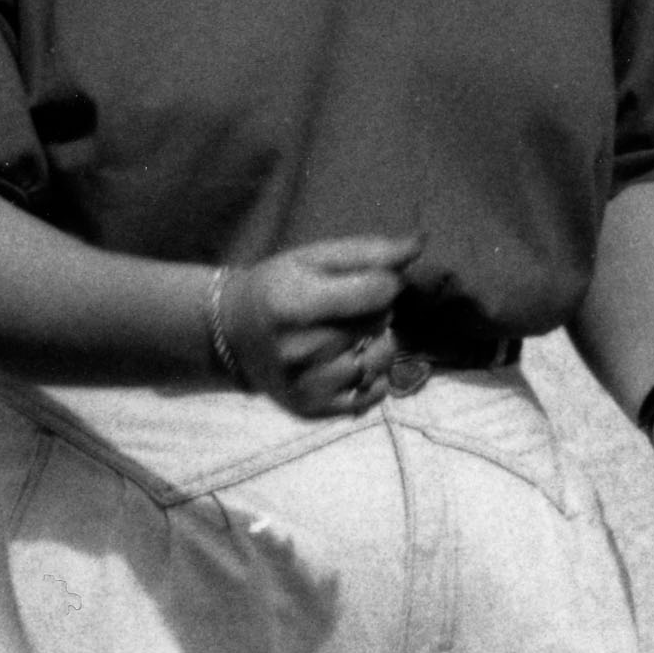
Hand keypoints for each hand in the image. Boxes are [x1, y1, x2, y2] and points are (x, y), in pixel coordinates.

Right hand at [212, 236, 417, 418]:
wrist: (234, 334)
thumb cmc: (280, 286)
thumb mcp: (315, 257)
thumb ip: (369, 251)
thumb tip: (419, 243)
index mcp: (294, 304)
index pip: (378, 291)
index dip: (385, 281)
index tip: (367, 280)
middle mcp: (297, 350)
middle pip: (379, 325)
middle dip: (376, 312)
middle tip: (346, 308)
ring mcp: (304, 385)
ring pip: (379, 362)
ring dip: (377, 346)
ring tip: (350, 336)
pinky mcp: (312, 409)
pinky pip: (372, 396)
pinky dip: (373, 378)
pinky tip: (349, 362)